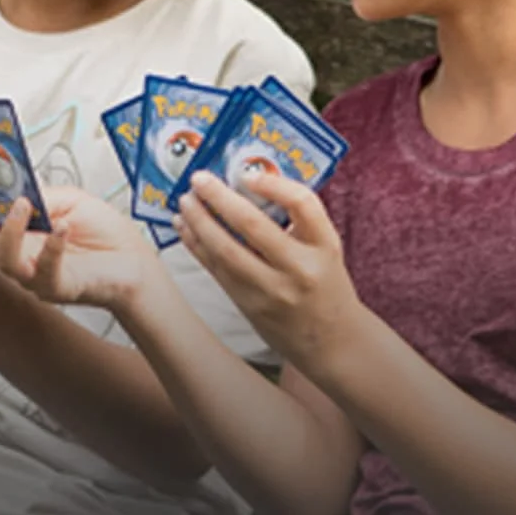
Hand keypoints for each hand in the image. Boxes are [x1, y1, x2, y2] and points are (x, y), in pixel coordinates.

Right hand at [0, 183, 157, 309]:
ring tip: (25, 206)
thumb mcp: (67, 199)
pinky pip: (44, 273)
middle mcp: (15, 254)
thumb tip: (13, 190)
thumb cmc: (102, 233)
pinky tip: (64, 228)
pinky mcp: (56, 288)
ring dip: (9, 232)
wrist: (134, 260)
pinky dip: (53, 247)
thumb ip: (38, 195)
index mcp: (13, 230)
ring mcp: (32, 274)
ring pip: (2, 263)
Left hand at [177, 171, 366, 374]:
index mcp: (324, 246)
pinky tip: (184, 227)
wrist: (331, 341)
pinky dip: (196, 245)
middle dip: (219, 198)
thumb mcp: (324, 248)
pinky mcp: (248, 305)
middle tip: (198, 179)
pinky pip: (216, 270)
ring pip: (226, 250)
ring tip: (185, 201)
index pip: (303, 205)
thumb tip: (248, 182)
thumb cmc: (324, 283)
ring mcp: (271, 290)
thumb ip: (297, 219)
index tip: (248, 173)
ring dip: (199, 222)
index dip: (274, 185)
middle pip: (252, 225)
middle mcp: (299, 268)